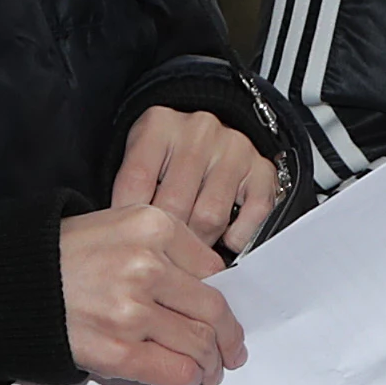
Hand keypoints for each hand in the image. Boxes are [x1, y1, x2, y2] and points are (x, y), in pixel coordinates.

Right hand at [60, 205, 245, 384]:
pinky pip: (173, 370)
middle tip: (232, 350)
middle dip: (228, 336)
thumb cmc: (65, 254)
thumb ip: (167, 246)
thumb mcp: (121, 224)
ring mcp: (132, 311)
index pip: (213, 270)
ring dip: (212, 362)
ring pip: (199, 343)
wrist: (12, 282)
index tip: (225, 314)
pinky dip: (188, 377)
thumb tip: (210, 286)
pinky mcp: (116, 350)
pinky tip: (189, 377)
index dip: (224, 298)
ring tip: (211, 368)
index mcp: (153, 227)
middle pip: (213, 310)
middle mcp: (147, 266)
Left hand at [112, 104, 280, 253]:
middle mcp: (199, 131)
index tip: (129, 244)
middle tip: (159, 259)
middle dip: (165, 240)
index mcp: (159, 125)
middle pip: (174, 204)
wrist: (207, 137)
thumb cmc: (168, 158)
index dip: (130, 221)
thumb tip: (122, 240)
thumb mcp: (139, 161)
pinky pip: (251, 215)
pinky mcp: (262, 170)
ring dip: (198, 244)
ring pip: (210, 216)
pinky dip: (237, 237)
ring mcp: (234, 148)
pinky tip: (224, 239)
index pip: (136, 182)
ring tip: (189, 252)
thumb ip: (129, 194)